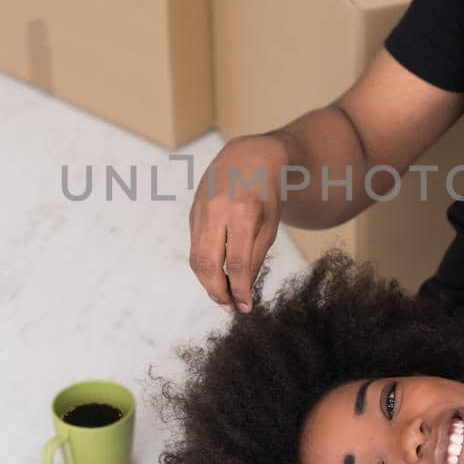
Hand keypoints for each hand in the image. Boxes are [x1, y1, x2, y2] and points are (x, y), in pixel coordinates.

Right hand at [188, 134, 287, 312]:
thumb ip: (256, 256)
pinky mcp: (192, 211)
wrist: (250, 155)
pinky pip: (195, 245)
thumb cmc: (267, 191)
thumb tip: (243, 290)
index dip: (239, 290)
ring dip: (207, 282)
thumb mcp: (271, 223)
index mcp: (242, 212)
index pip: (236, 263)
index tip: (246, 307)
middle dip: (217, 292)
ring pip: (196, 257)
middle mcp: (216, 210)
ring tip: (223, 297)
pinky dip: (204, 265)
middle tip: (229, 308)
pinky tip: (216, 275)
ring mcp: (200, 210)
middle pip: (208, 264)